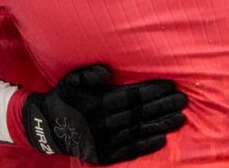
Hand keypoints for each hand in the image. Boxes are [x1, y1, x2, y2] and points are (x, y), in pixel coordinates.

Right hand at [22, 64, 187, 163]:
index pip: (130, 97)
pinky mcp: (102, 156)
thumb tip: (108, 72)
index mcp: (94, 105)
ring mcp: (102, 142)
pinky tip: (162, 139)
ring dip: (160, 125)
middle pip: (138, 114)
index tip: (170, 85)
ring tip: (179, 118)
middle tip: (183, 100)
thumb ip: (89, 74)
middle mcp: (101, 125)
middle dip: (162, 106)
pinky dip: (145, 145)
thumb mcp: (70, 80)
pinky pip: (128, 151)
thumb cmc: (63, 98)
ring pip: (137, 133)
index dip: (151, 91)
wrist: (45, 128)